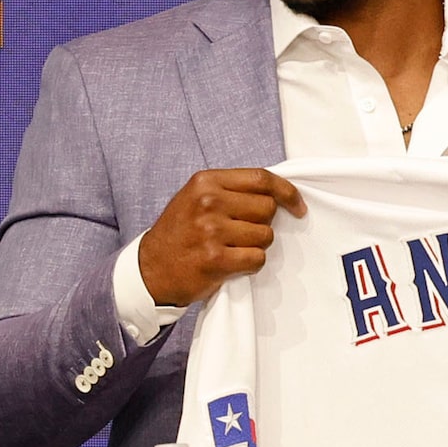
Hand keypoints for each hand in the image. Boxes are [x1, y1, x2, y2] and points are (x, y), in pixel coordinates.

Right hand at [138, 169, 305, 307]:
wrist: (150, 268)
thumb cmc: (178, 233)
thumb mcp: (196, 198)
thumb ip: (230, 191)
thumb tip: (275, 193)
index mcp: (205, 182)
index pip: (261, 178)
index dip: (286, 192)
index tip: (297, 206)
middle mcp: (208, 202)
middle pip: (267, 208)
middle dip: (263, 223)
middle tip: (242, 233)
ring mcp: (211, 230)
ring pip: (265, 235)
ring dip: (256, 245)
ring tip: (232, 248)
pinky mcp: (215, 258)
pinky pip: (257, 258)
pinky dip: (250, 263)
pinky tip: (232, 263)